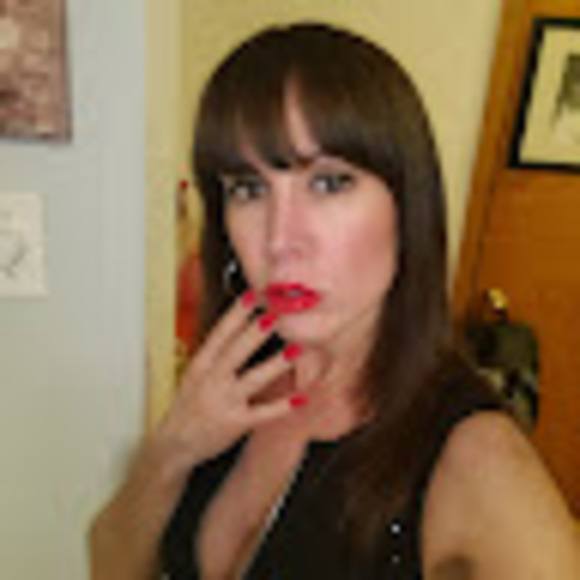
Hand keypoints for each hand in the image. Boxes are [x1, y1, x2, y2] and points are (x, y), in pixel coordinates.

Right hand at [156, 289, 304, 470]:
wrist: (174, 443)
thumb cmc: (189, 404)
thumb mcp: (196, 373)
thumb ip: (217, 353)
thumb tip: (242, 326)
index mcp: (201, 364)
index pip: (220, 334)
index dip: (236, 313)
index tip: (252, 294)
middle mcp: (212, 380)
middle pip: (236, 351)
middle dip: (256, 332)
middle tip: (276, 313)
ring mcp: (224, 402)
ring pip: (253, 379)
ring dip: (275, 364)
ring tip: (295, 349)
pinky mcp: (235, 423)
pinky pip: (262, 413)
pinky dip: (282, 406)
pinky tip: (300, 397)